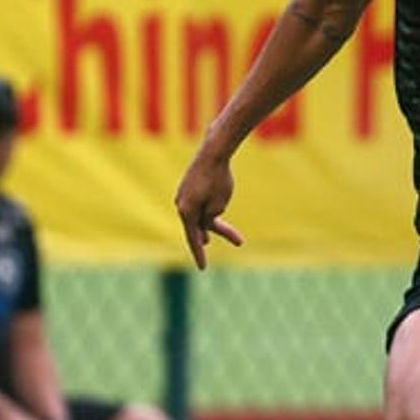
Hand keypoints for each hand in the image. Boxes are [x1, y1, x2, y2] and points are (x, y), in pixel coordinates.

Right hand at [174, 153, 245, 269]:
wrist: (214, 151)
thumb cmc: (218, 178)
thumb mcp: (219, 205)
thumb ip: (211, 219)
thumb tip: (205, 223)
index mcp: (186, 211)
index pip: (193, 239)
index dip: (199, 255)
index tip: (203, 269)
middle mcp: (181, 204)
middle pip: (198, 227)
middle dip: (217, 234)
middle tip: (239, 242)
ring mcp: (183, 194)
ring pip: (199, 215)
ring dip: (213, 222)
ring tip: (223, 233)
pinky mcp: (189, 186)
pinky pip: (198, 204)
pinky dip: (209, 209)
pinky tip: (218, 205)